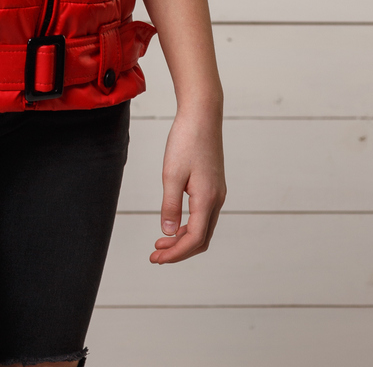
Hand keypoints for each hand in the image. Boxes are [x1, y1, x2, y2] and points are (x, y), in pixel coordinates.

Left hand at [150, 104, 225, 264]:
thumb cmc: (186, 140)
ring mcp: (217, 192)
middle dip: (179, 251)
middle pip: (201, 239)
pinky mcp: (213, 184)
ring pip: (203, 228)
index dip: (175, 254)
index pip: (193, 239)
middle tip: (156, 255)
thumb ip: (170, 205)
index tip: (156, 258)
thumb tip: (167, 233)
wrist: (202, 114)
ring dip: (183, 239)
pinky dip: (189, 226)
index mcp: (207, 199)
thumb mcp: (171, 174)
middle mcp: (216, 199)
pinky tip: (174, 222)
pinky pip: (204, 215)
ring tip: (161, 243)